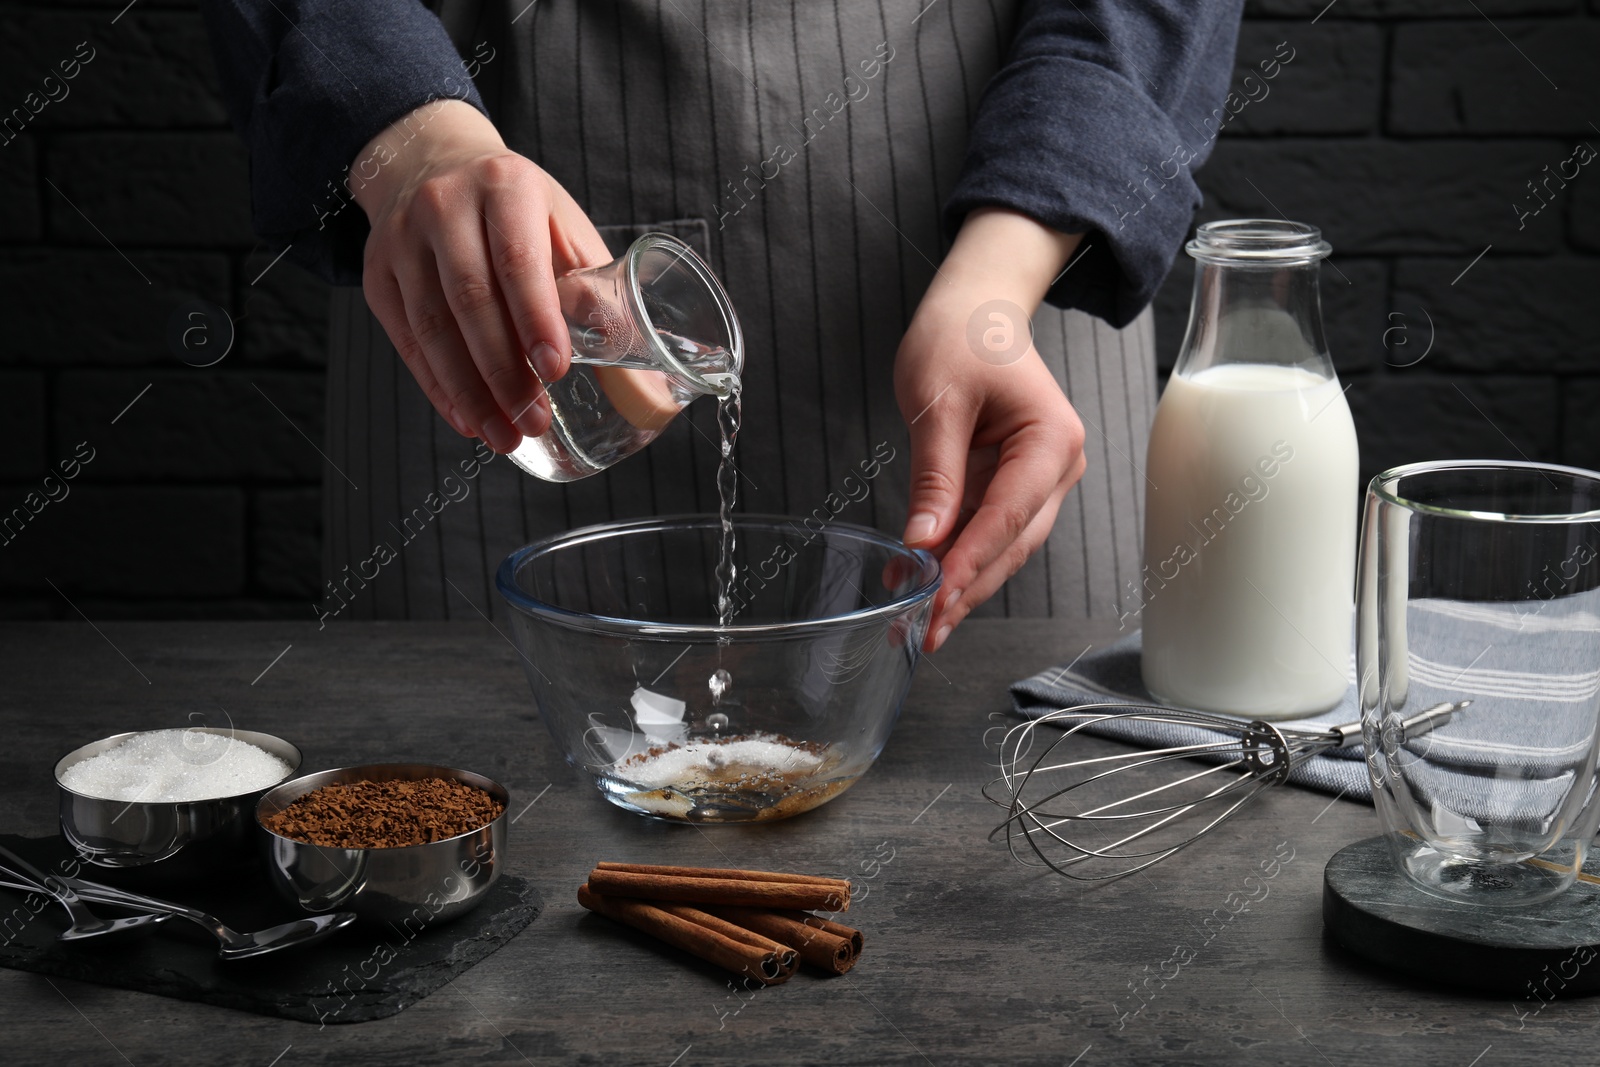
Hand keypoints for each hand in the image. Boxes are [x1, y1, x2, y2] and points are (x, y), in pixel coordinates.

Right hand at [352, 99, 610, 452]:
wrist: (432, 164)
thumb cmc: (516, 209)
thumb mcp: (563, 227)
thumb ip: (596, 291)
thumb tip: (640, 373)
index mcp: (505, 186)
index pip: (517, 258)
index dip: (535, 317)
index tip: (557, 370)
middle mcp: (444, 205)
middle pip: (470, 299)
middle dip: (504, 372)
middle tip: (533, 422)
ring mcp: (402, 239)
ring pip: (432, 326)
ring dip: (470, 392)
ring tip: (503, 436)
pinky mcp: (376, 272)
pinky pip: (407, 339)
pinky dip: (437, 386)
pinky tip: (467, 419)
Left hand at [896, 209, 1087, 651]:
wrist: (974, 310)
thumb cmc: (960, 338)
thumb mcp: (937, 401)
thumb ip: (935, 475)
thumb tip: (924, 541)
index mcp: (1052, 439)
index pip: (1009, 514)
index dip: (971, 561)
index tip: (935, 598)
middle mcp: (1056, 466)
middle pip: (1012, 543)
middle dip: (968, 589)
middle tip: (924, 630)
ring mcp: (1039, 480)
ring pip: (1002, 547)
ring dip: (961, 584)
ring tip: (916, 622)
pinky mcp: (1013, 487)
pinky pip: (985, 531)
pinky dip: (955, 559)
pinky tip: (919, 584)